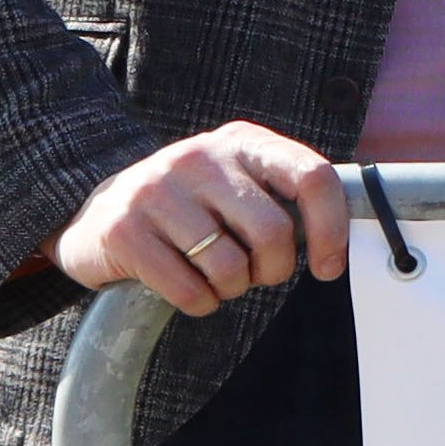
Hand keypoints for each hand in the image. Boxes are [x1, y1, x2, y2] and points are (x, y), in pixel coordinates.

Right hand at [54, 123, 352, 317]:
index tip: (329, 267)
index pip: (313, 177)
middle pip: (273, 233)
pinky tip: (186, 286)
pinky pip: (190, 291)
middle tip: (255, 273)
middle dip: (273, 270)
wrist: (97, 214)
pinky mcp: (125, 230)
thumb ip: (288, 197)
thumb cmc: (191, 208)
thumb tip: (346, 240)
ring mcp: (157, 190)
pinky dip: (200, 303)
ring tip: (214, 275)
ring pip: (230, 267)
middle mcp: (200, 157)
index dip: (332, 229)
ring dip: (232, 288)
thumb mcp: (240, 184)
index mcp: (242, 142)